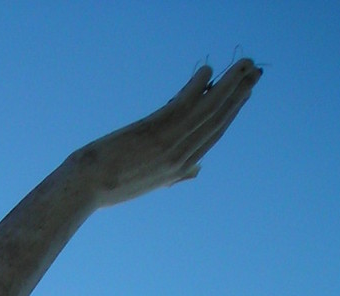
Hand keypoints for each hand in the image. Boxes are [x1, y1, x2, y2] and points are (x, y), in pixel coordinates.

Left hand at [80, 60, 260, 209]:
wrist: (84, 187)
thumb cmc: (110, 185)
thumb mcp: (148, 182)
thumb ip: (176, 174)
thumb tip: (197, 170)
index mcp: (179, 170)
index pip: (214, 135)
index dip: (232, 112)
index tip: (245, 93)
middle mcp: (179, 158)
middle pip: (217, 120)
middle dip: (239, 94)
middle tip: (255, 70)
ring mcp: (168, 146)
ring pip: (208, 110)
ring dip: (229, 85)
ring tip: (244, 64)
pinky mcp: (155, 132)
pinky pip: (184, 105)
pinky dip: (198, 87)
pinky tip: (208, 71)